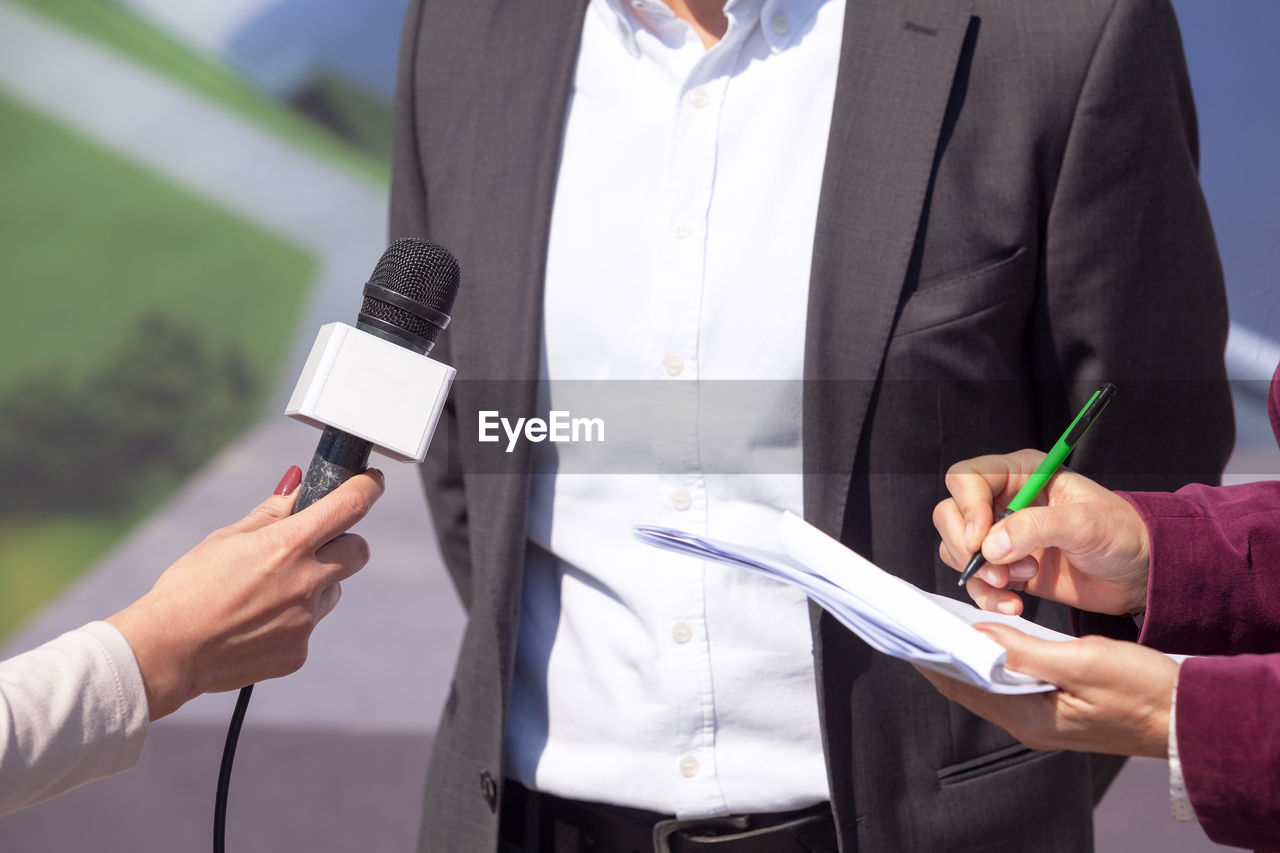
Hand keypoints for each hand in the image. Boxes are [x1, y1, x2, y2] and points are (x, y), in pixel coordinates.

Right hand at [106, 466, 384, 719]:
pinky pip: (309, 626)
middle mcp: (307, 582)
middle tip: (313, 544)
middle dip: (342, 542)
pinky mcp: (299, 652)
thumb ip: (272, 512)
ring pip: (332, 591)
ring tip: (266, 592)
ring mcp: (306, 620)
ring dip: (315, 584)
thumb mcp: (228, 538)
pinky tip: (256, 622)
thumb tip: (298, 485)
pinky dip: (293, 619)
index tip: (370, 482)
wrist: (168, 651)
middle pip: (358, 551)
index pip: (351, 506)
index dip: (367, 487)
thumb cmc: (190, 588)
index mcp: (290, 545)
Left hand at [915, 623, 1177, 757]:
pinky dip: (994, 661)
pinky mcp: (1056, 709)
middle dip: (943, 655)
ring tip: (944, 623)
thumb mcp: (1084, 660)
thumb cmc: (1145, 691)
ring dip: (967, 657)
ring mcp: (1043, 719)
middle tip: (918, 620)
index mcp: (1030, 718)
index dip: (932, 658)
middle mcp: (1029, 724)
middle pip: (969, 687)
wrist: (1190, 717)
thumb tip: (978, 635)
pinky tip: (989, 639)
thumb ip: (1027, 651)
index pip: (962, 686)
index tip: (907, 631)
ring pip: (988, 685)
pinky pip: (1011, 685)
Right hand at [933, 449, 1150, 616]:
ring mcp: (1002, 536)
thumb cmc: (1122, 534)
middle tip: (998, 567)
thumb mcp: (1084, 523)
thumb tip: (989, 546)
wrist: (1141, 575)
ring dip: (980, 573)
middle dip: (966, 545)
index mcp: (1021, 473)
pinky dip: (987, 596)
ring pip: (956, 550)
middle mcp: (1004, 501)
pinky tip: (1014, 604)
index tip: (980, 537)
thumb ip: (1035, 528)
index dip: (966, 506)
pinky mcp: (1005, 569)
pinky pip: (975, 581)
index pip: (967, 478)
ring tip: (1019, 582)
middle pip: (950, 514)